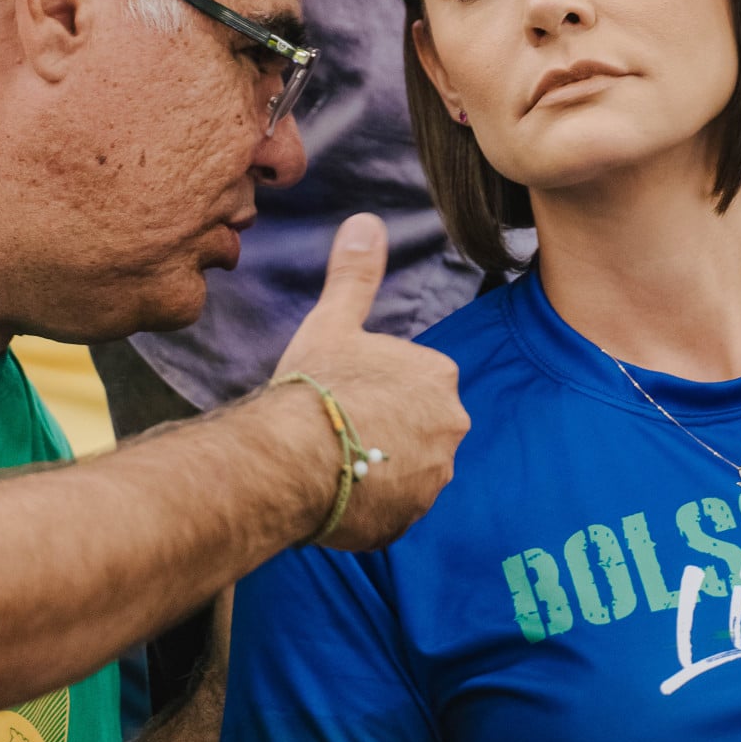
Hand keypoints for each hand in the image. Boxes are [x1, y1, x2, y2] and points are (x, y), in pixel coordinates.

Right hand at [273, 213, 468, 551]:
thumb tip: (367, 222)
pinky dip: (371, 504)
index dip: (376, 387)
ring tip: (333, 462)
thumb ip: (355, 275)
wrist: (289, 459)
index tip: (344, 393)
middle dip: (384, 428)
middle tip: (337, 428)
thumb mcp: (333, 322)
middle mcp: (451, 427)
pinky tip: (336, 492)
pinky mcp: (411, 520)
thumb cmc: (314, 386)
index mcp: (439, 376)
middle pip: (417, 425)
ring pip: (406, 468)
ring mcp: (433, 478)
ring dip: (379, 467)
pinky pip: (393, 509)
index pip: (416, 381)